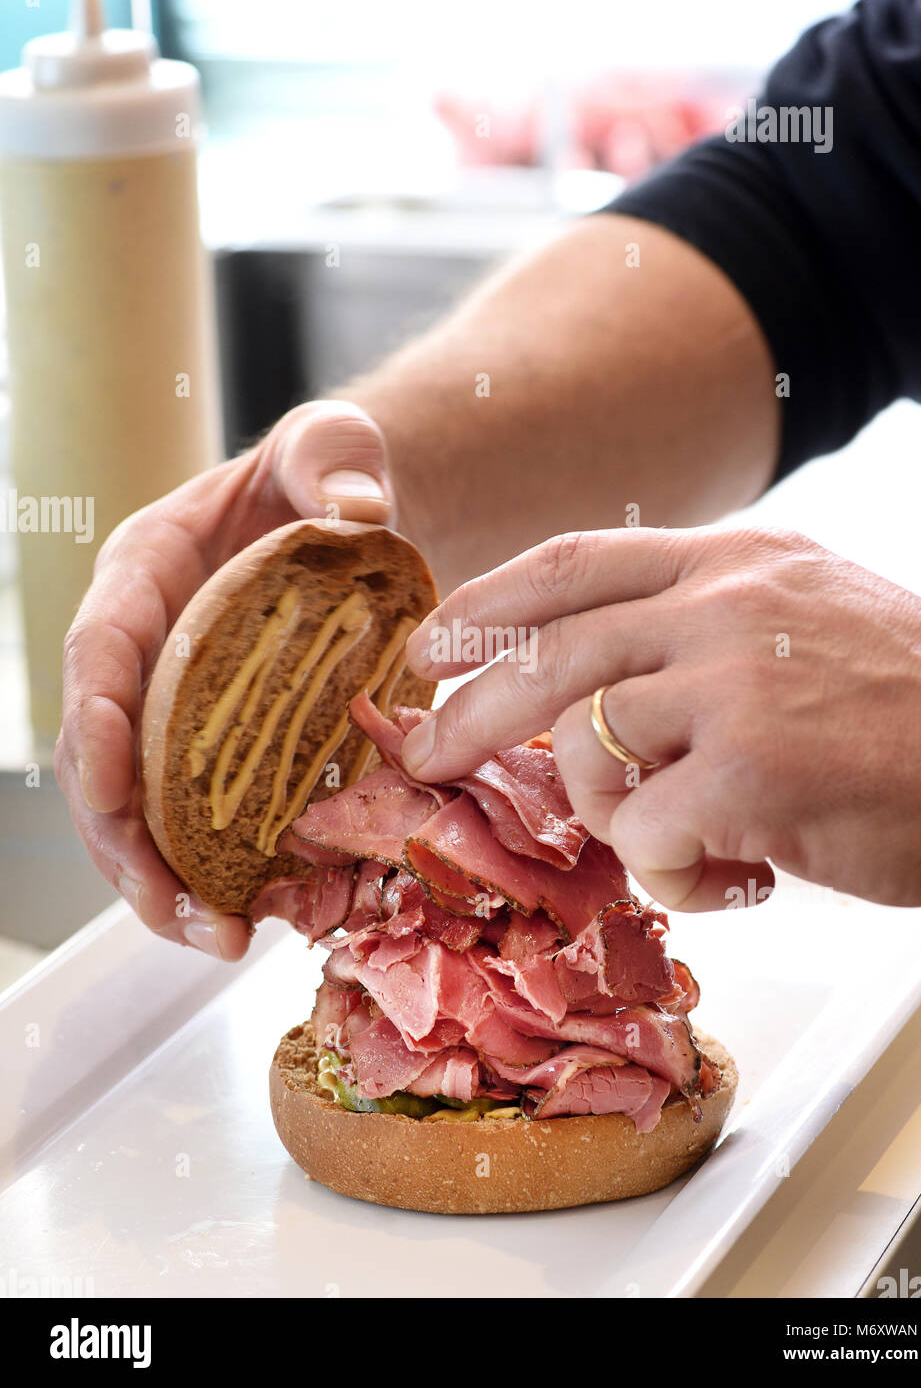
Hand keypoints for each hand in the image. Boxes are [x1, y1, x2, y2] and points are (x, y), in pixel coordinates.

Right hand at [56, 402, 391, 958]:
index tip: (109, 788)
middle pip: (107, 758)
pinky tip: (266, 919)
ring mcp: (180, 706)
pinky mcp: (224, 747)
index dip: (97, 724)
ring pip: (147, 808)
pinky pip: (207, 820)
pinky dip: (229, 874)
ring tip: (224, 940)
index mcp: (146, 574)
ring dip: (170, 883)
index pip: (101, 651)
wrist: (350, 518)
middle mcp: (147, 651)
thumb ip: (333, 459)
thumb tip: (355, 509)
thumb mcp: (331, 447)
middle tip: (177, 911)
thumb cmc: (325, 475)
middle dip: (126, 841)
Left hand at [400, 527, 920, 911]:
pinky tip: (735, 873)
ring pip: (588, 749)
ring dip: (607, 812)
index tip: (434, 645)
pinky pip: (644, 833)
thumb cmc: (919, 708)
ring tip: (678, 837)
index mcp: (740, 558)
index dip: (488, 603)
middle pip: (549, 652)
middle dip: (469, 712)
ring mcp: (739, 682)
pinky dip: (670, 872)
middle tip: (425, 752)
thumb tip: (593, 680)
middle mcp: (730, 603)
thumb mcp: (810, 617)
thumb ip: (706, 626)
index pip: (577, 562)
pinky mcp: (755, 770)